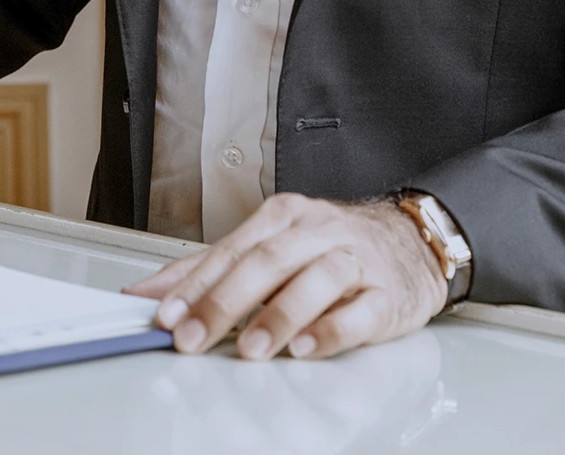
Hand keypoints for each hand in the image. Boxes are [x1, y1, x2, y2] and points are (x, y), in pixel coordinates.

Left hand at [124, 193, 446, 361]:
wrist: (412, 241)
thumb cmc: (334, 247)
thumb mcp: (274, 245)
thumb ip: (215, 268)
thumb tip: (152, 292)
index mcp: (286, 216)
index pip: (233, 248)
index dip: (196, 281)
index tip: (166, 313)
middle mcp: (318, 232)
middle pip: (268, 260)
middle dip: (225, 300)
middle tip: (192, 334)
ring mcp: (355, 261)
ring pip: (315, 280)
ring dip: (278, 314)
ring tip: (249, 348)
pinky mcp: (387, 295)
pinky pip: (360, 311)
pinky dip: (332, 329)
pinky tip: (307, 347)